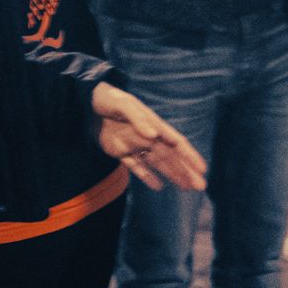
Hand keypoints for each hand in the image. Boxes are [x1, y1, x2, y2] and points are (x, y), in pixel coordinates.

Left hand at [89, 83, 206, 191]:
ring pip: (158, 164)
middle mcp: (148, 136)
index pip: (176, 143)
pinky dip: (147, 177)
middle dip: (186, 172)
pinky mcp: (119, 151)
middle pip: (171, 157)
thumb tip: (154, 135)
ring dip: (173, 176)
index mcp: (154, 125)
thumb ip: (138, 119)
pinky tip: (158, 187)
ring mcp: (135, 145)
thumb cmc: (108, 99)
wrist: (84, 102)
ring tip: (187, 188)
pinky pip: (137, 167)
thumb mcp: (123, 105)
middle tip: (201, 186)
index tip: (202, 169)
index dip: (190, 156)